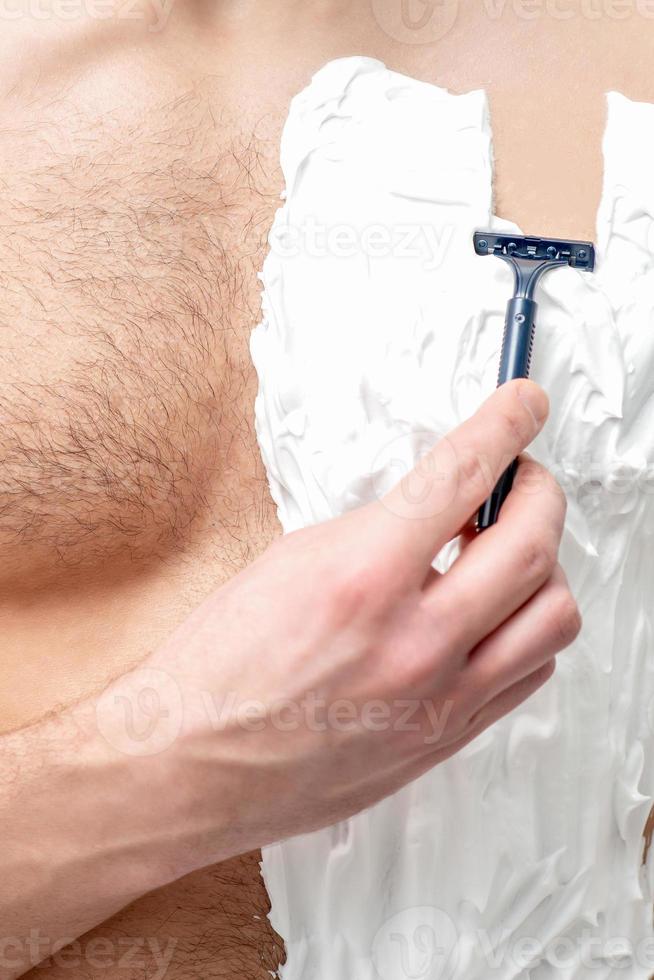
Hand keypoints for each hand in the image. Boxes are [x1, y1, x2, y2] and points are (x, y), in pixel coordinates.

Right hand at [0, 379, 579, 977]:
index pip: (461, 476)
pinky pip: (530, 671)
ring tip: (504, 552)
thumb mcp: (290, 562)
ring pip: (553, 615)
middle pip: (532, 543)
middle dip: (539, 490)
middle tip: (520, 478)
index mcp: (361, 578)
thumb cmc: (218, 669)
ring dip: (541, 566)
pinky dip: (525, 628)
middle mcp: (412, 642)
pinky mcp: (444, 738)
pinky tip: (491, 614)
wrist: (188, 766)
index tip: (524, 405)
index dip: (505, 425)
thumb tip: (440, 508)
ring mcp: (438, 698)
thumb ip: (378, 531)